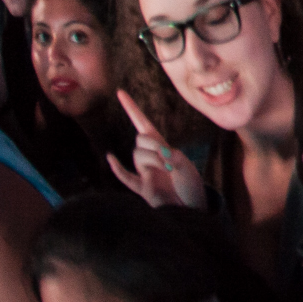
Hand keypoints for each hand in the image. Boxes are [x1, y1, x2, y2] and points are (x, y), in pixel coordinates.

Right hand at [108, 90, 207, 210]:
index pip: (144, 123)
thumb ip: (170, 157)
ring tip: (166, 171)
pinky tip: (111, 158)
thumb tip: (157, 152)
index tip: (120, 92)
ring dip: (151, 160)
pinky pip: (126, 177)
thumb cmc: (191, 186)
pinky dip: (117, 168)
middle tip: (168, 159)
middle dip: (153, 145)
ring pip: (137, 155)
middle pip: (141, 139)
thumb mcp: (185, 166)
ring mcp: (144, 171)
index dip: (132, 108)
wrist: (191, 209)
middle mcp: (151, 156)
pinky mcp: (141, 188)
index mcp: (163, 146)